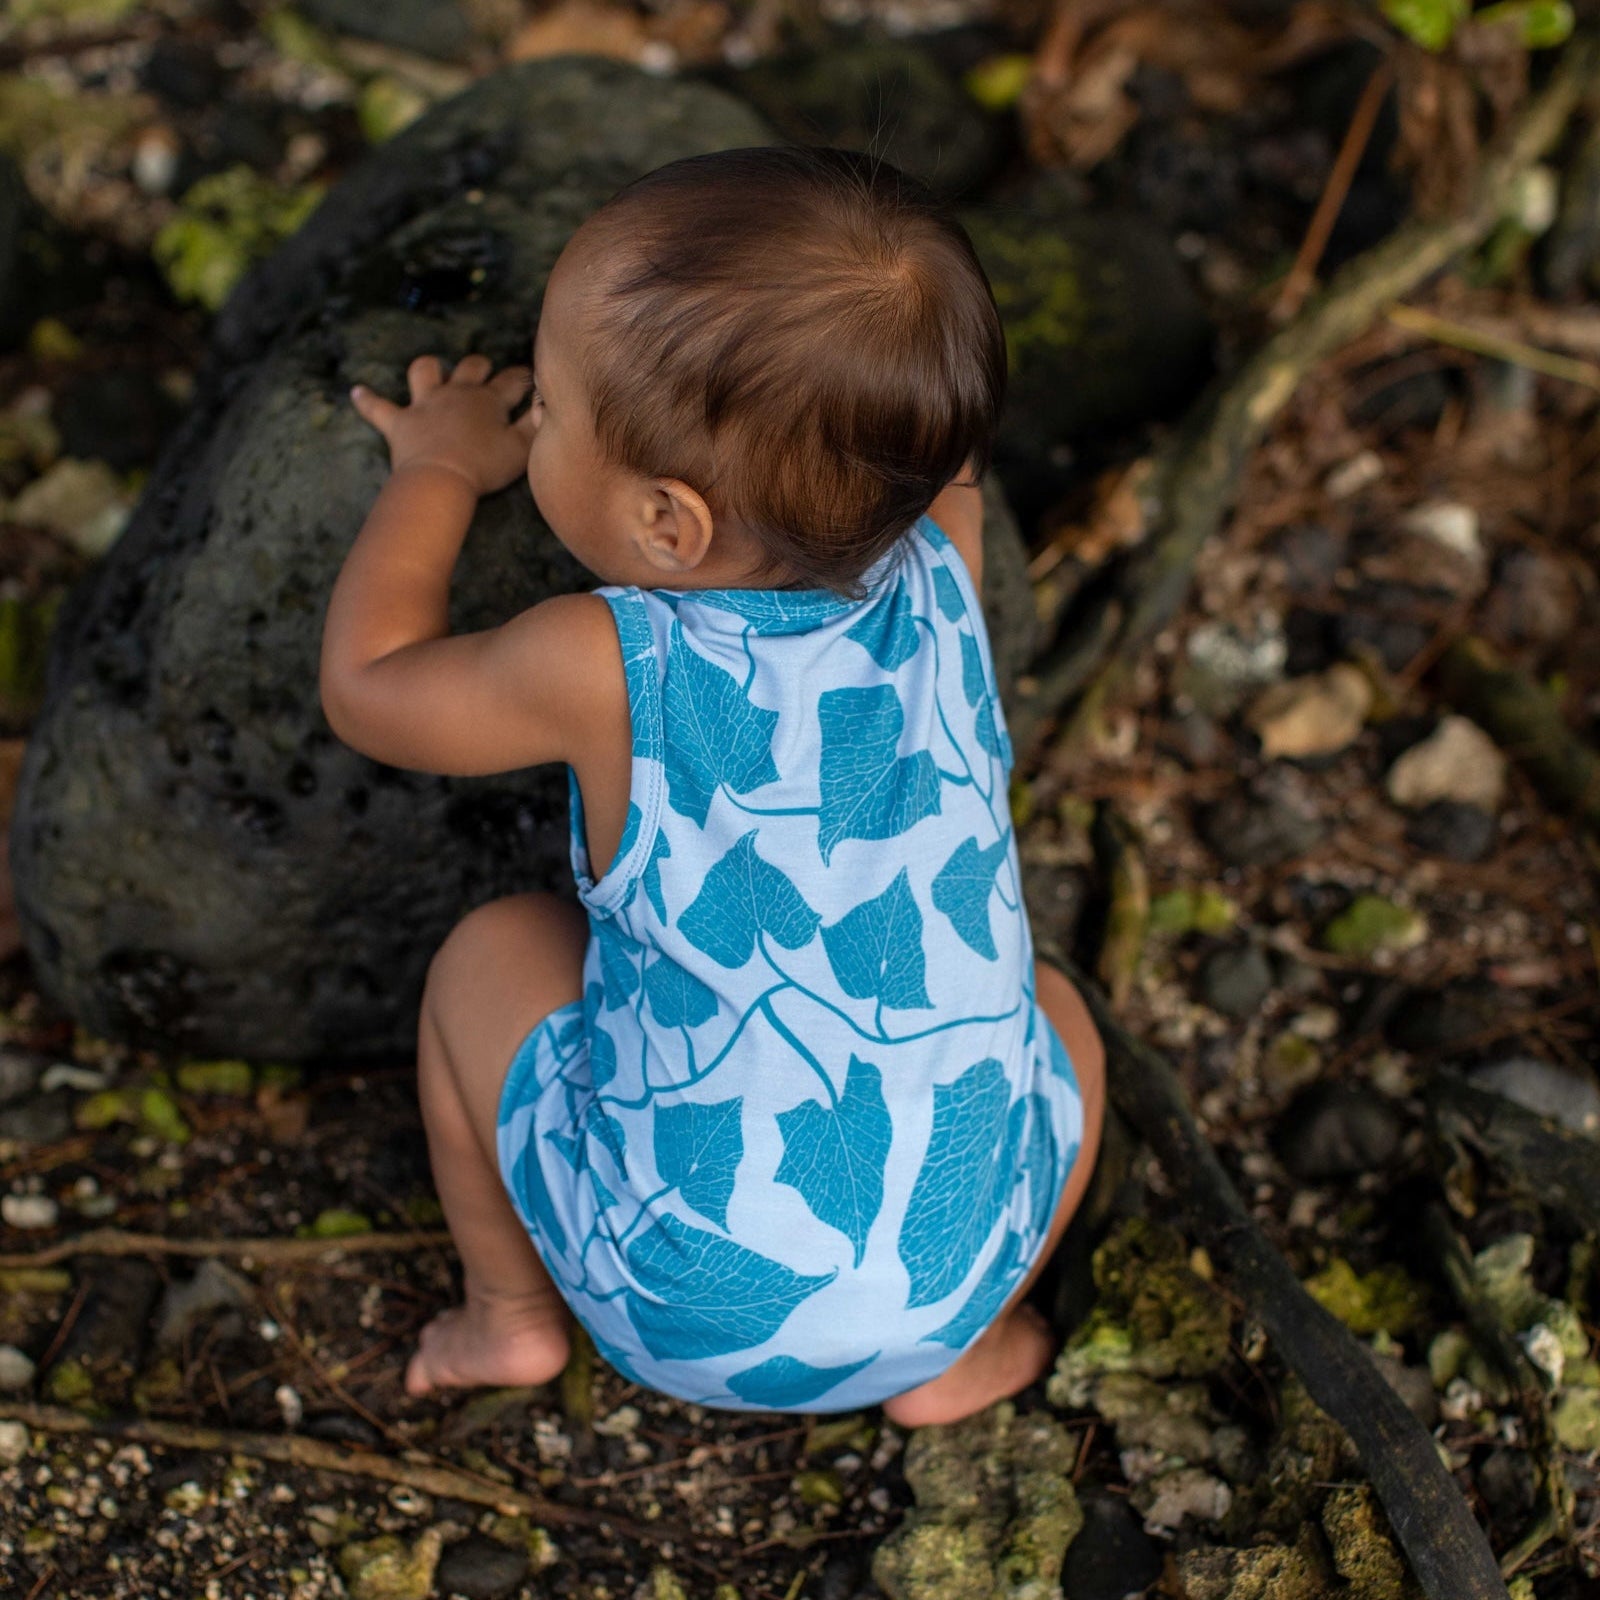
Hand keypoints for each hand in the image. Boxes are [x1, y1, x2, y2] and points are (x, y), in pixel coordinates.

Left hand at [351, 354, 535, 495]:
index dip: (524, 378)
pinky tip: (355, 392)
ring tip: (432, 372)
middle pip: (471, 367)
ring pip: (425, 371)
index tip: (532, 381)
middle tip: (487, 374)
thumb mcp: (522, 450)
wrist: (441, 479)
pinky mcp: (399, 423)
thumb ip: (535, 426)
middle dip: (480, 366)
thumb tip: (545, 406)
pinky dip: (366, 400)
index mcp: (488, 400)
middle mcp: (456, 393)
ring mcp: (425, 404)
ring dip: (430, 369)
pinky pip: (378, 408)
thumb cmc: (485, 467)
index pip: (512, 381)